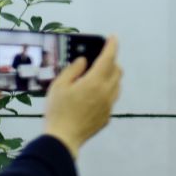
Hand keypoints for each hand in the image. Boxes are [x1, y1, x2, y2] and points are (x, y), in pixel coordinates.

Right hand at [41, 37, 122, 156]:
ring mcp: (109, 105)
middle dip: (111, 61)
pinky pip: (111, 99)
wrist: (63, 138)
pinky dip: (106, 91)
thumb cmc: (58, 110)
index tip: (113, 37)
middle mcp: (106, 92)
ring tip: (94, 76)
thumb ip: (73, 70)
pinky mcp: (107, 116)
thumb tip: (84, 61)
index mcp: (95, 82)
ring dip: (110, 76)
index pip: (108, 58)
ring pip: (117, 85)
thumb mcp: (59, 85)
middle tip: (99, 59)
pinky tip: (92, 96)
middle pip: (117, 71)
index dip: (112, 46)